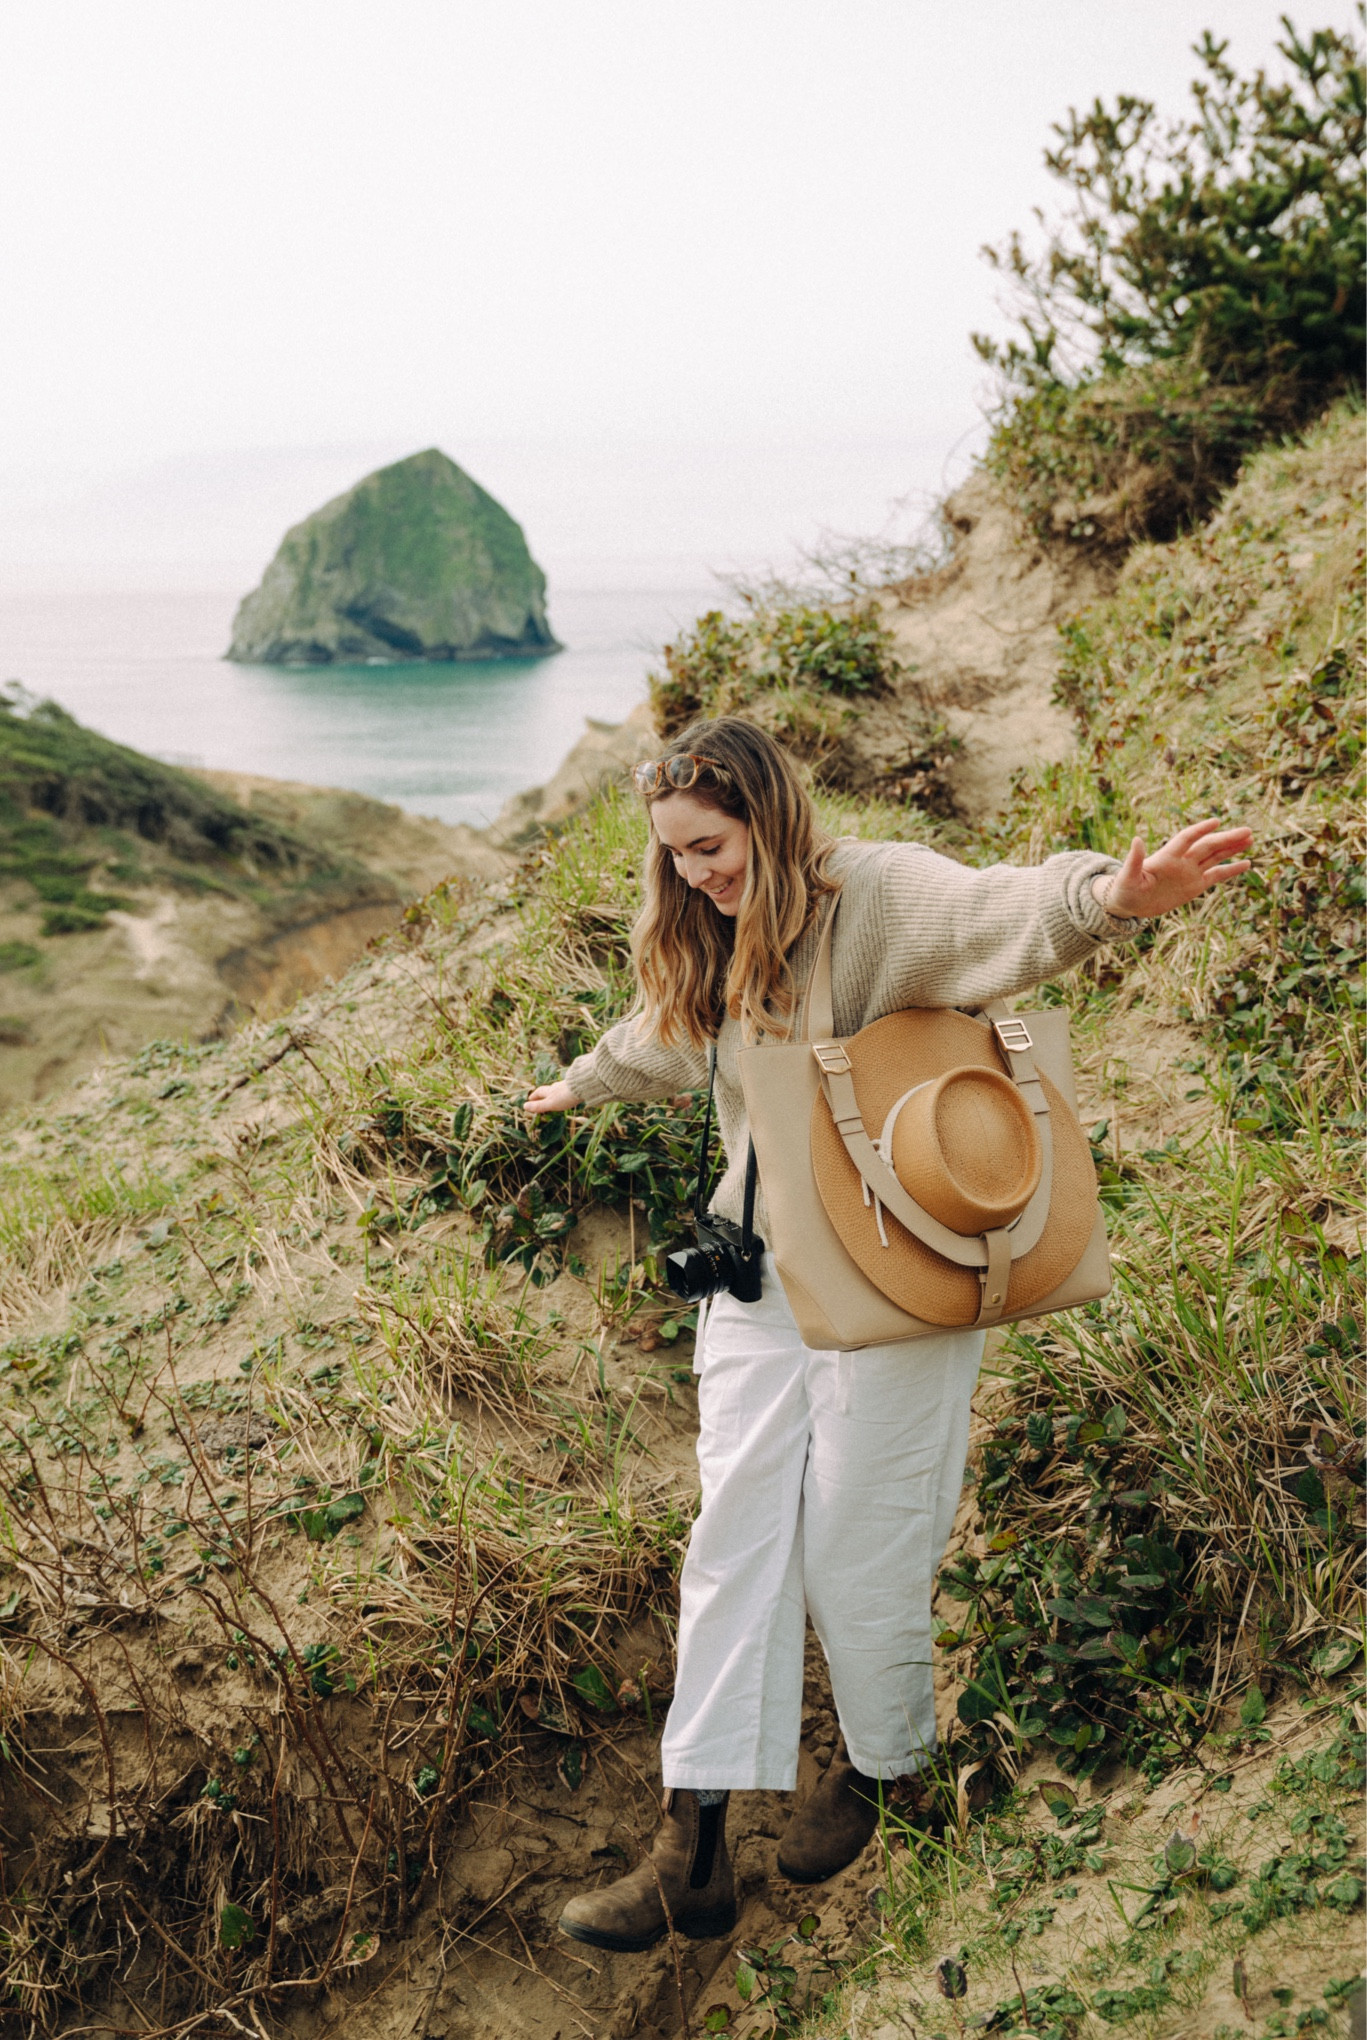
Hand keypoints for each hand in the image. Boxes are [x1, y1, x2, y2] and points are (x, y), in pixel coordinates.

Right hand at [525, 1079, 579, 1114]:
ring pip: (558, 1089)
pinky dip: (565, 1092)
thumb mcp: (550, 1103)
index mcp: (550, 1091)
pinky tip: (569, 1095)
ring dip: (555, 1092)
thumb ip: (538, 1106)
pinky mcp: (576, 1087)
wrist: (583, 1087)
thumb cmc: (565, 1096)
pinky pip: (568, 1089)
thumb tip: (524, 1106)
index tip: (530, 1099)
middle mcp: (557, 1087)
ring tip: (555, 1096)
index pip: (539, 1092)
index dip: (534, 1096)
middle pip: (548, 1089)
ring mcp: (567, 1086)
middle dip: (544, 1094)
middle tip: (541, 1097)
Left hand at [1093, 819, 1252, 919]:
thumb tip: (1136, 839)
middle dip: (1226, 839)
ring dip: (1232, 848)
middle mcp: (1181, 861)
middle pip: (1207, 846)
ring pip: (1215, 857)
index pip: (1186, 839)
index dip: (1200, 830)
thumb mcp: (1127, 876)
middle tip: (1247, 830)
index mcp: (1166, 857)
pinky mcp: (1195, 886)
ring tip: (1250, 838)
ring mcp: (1190, 872)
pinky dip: (1231, 870)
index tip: (1216, 822)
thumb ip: (1134, 860)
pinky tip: (1246, 863)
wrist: (1129, 904)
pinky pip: (1216, 876)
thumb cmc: (1125, 888)